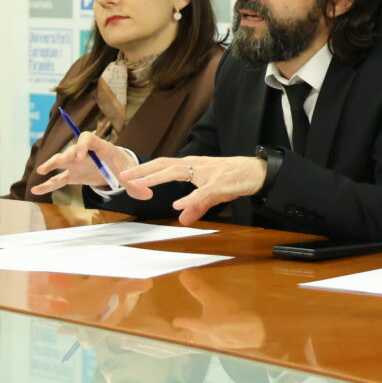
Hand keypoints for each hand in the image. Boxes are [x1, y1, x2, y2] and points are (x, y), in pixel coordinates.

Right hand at [31, 131, 134, 196]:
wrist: (116, 166)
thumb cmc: (123, 165)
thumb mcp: (130, 174)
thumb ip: (137, 184)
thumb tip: (148, 195)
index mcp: (101, 147)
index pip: (90, 139)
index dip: (84, 145)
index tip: (81, 155)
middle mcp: (85, 153)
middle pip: (73, 149)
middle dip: (67, 154)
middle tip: (63, 160)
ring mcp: (76, 163)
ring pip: (62, 161)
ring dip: (52, 165)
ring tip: (42, 171)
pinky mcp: (72, 175)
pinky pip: (58, 179)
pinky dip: (48, 184)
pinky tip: (35, 190)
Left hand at [121, 154, 266, 224]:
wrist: (258, 172)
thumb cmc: (235, 179)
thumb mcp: (212, 194)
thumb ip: (196, 206)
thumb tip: (182, 218)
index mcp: (193, 166)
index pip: (164, 164)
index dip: (145, 169)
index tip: (127, 175)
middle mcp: (197, 165)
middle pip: (165, 164)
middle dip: (143, 170)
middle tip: (124, 176)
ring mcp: (208, 173)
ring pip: (178, 172)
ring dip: (157, 178)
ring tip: (140, 185)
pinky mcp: (220, 183)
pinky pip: (202, 192)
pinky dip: (189, 198)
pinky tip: (177, 205)